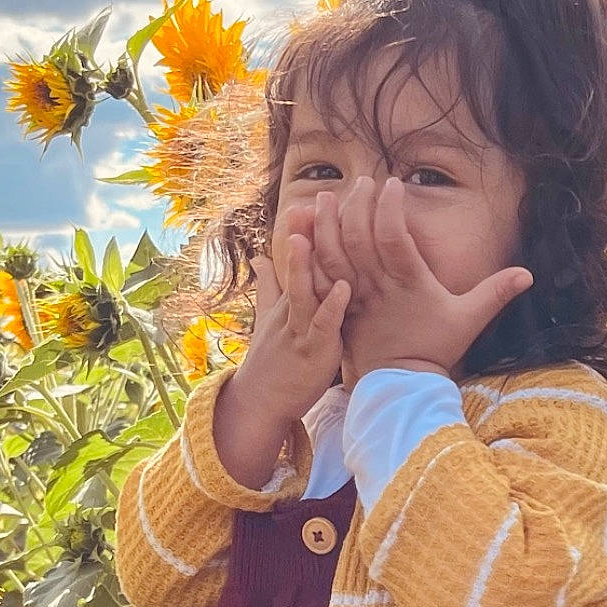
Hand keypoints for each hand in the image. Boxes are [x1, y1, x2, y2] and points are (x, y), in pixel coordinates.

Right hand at [234, 218, 350, 424]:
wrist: (261, 403)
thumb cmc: (271, 361)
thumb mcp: (268, 318)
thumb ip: (269, 286)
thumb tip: (260, 256)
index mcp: (287, 302)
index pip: (292, 263)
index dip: (298, 234)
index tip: (306, 203)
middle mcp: (291, 311)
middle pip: (296, 270)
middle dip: (302, 238)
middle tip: (312, 203)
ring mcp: (300, 330)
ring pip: (303, 293)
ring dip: (305, 265)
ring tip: (311, 236)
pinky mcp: (313, 352)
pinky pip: (323, 327)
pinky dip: (332, 308)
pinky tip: (346, 288)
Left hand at [301, 175, 532, 380]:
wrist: (400, 385)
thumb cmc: (435, 350)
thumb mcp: (469, 320)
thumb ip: (495, 293)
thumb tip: (528, 274)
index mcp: (409, 283)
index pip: (394, 236)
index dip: (389, 208)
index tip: (391, 184)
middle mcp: (378, 288)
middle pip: (358, 238)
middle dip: (356, 205)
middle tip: (359, 182)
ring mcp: (355, 299)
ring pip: (333, 255)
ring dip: (325, 224)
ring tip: (322, 198)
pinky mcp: (339, 310)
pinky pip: (319, 279)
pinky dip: (308, 256)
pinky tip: (301, 233)